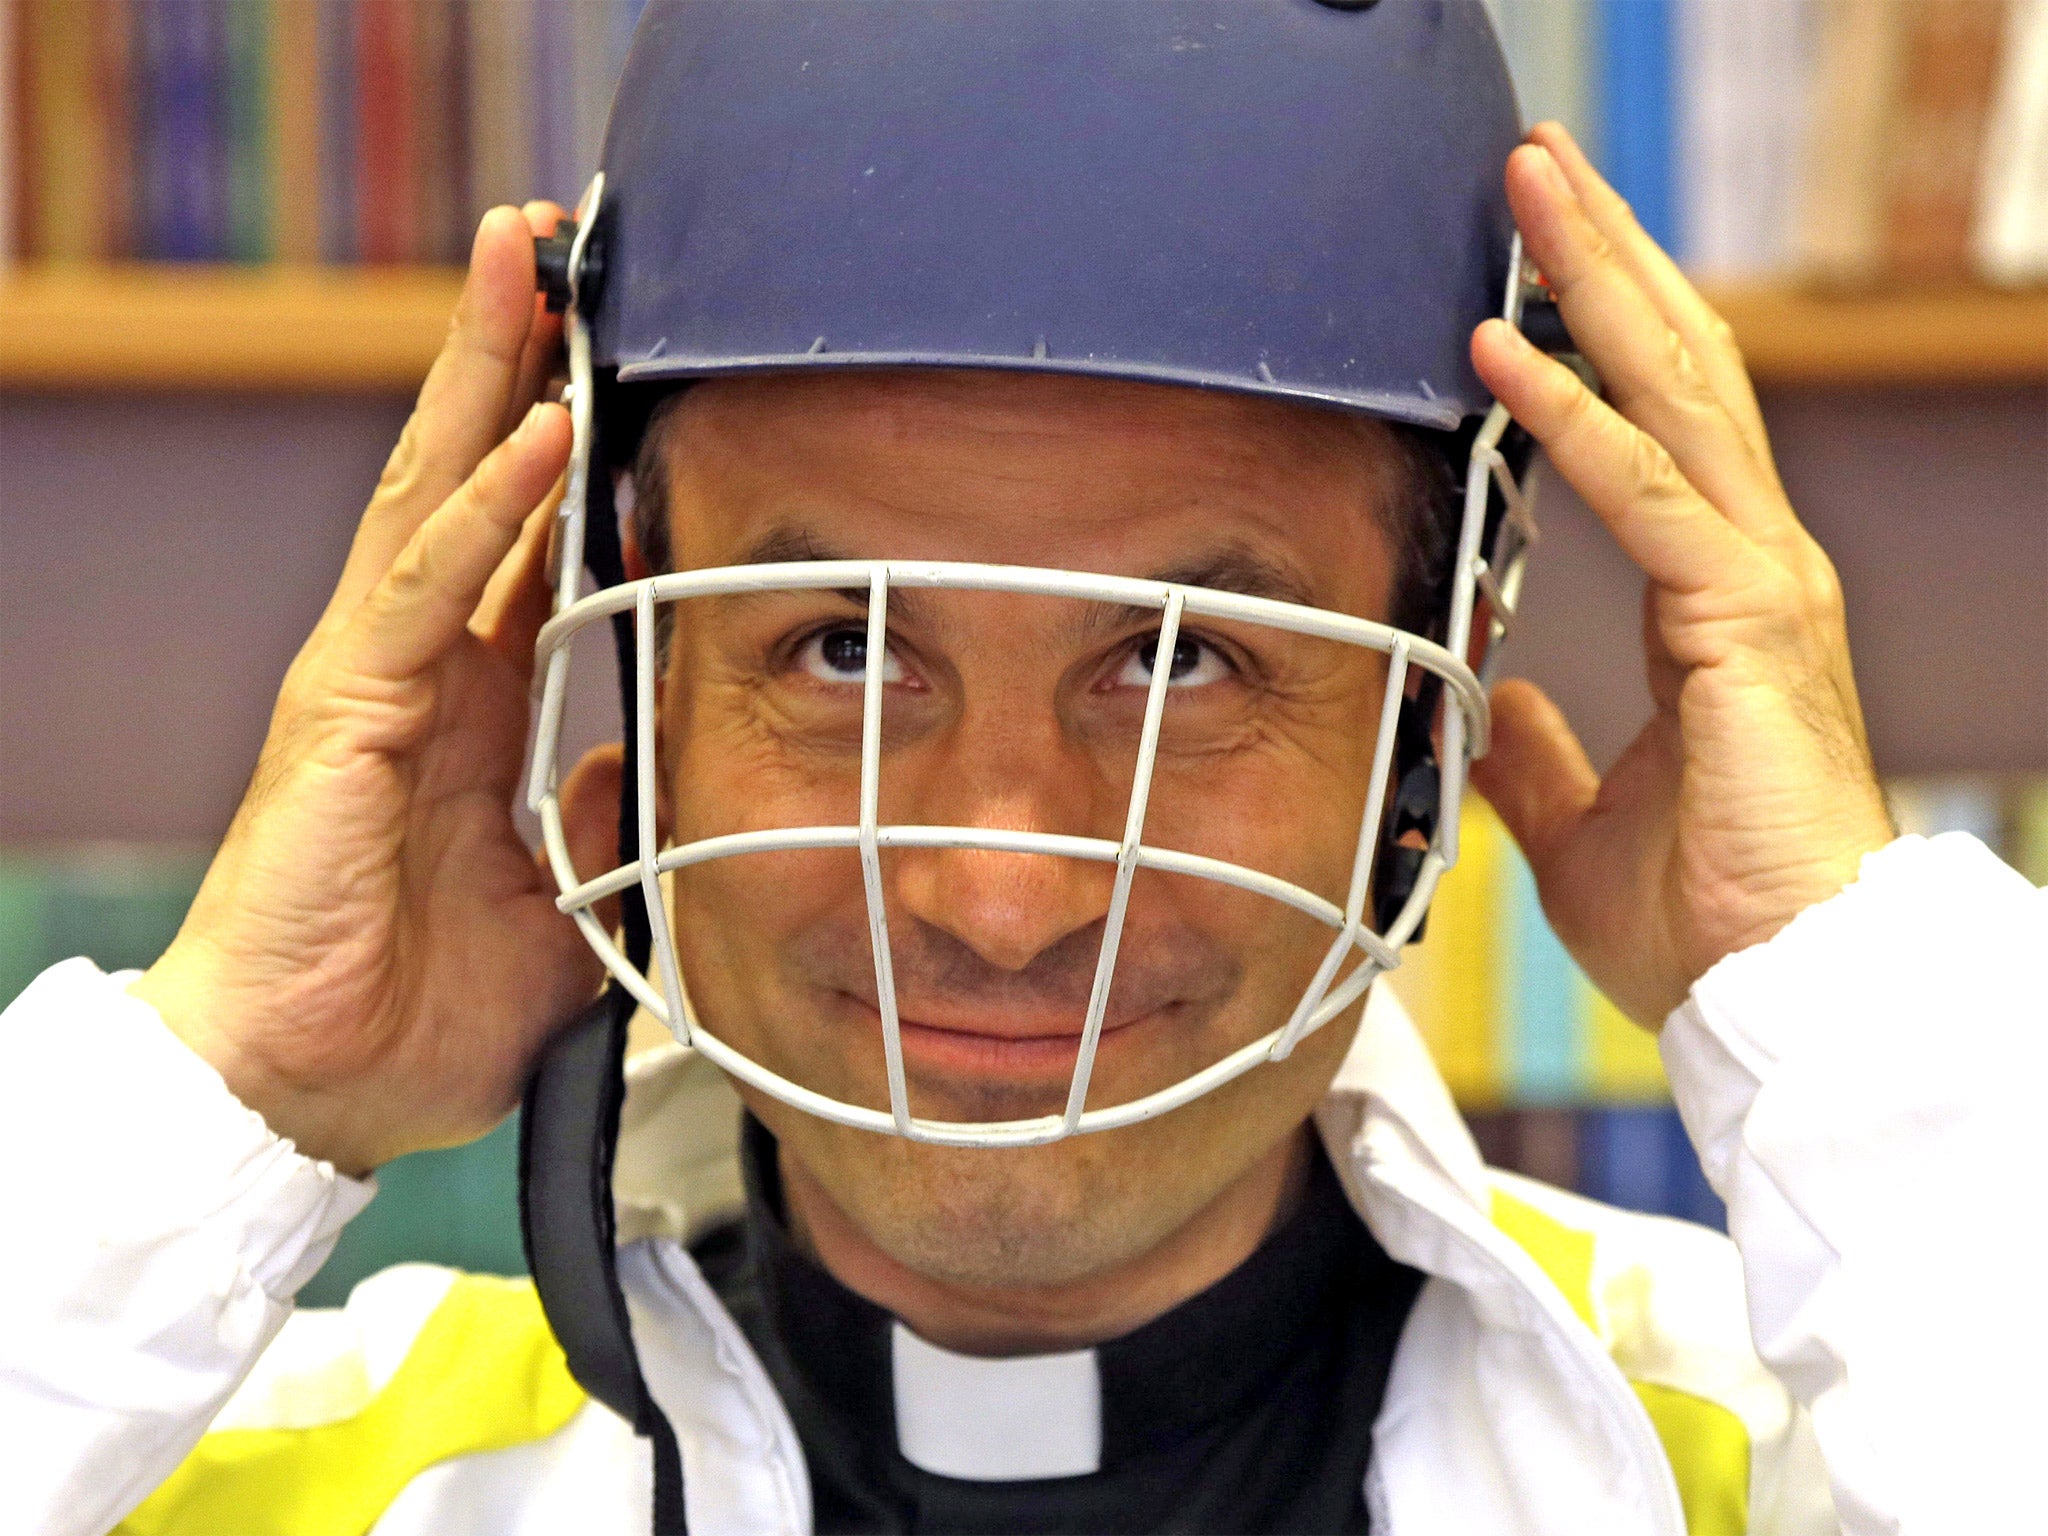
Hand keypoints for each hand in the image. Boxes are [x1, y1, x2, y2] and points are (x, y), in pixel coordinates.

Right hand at [134, 207, 621, 1173]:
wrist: (308, 1094)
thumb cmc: (410, 1014)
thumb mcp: (554, 921)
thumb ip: (599, 836)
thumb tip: (640, 765)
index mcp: (466, 709)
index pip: (520, 549)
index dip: (563, 455)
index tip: (616, 367)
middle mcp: (416, 669)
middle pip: (465, 481)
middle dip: (506, 361)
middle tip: (549, 248)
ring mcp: (373, 677)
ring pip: (434, 495)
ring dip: (486, 376)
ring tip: (526, 266)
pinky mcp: (345, 707)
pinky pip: (425, 586)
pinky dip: (487, 505)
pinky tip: (538, 431)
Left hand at [1468, 124, 1894, 1026]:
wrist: (1774, 995)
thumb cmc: (1702, 918)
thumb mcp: (1579, 818)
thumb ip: (1543, 752)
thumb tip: (1503, 703)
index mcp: (1716, 596)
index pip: (1659, 425)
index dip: (1598, 332)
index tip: (1530, 263)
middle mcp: (1749, 564)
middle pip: (1677, 368)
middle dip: (1604, 258)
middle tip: (1538, 165)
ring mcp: (1759, 581)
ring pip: (1676, 390)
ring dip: (1595, 281)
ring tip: (1531, 187)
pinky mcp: (1747, 620)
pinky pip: (1646, 492)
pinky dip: (1570, 413)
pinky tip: (1500, 348)